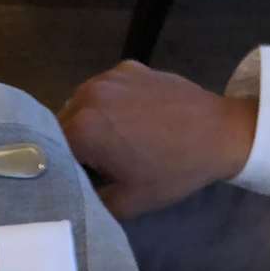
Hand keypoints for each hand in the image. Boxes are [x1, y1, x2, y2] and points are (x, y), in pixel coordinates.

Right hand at [59, 60, 257, 218]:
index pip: (48, 153)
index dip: (59, 170)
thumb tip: (69, 195)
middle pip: (60, 126)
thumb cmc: (173, 171)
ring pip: (79, 105)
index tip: (73, 181)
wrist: (220, 133)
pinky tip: (128, 121)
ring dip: (87, 124)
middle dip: (71, 146)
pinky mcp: (128, 67)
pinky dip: (107, 106)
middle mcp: (87, 95)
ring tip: (111, 143)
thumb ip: (87, 200)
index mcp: (82, 128)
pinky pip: (103, 90)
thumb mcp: (126, 203)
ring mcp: (108, 77)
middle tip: (93, 166)